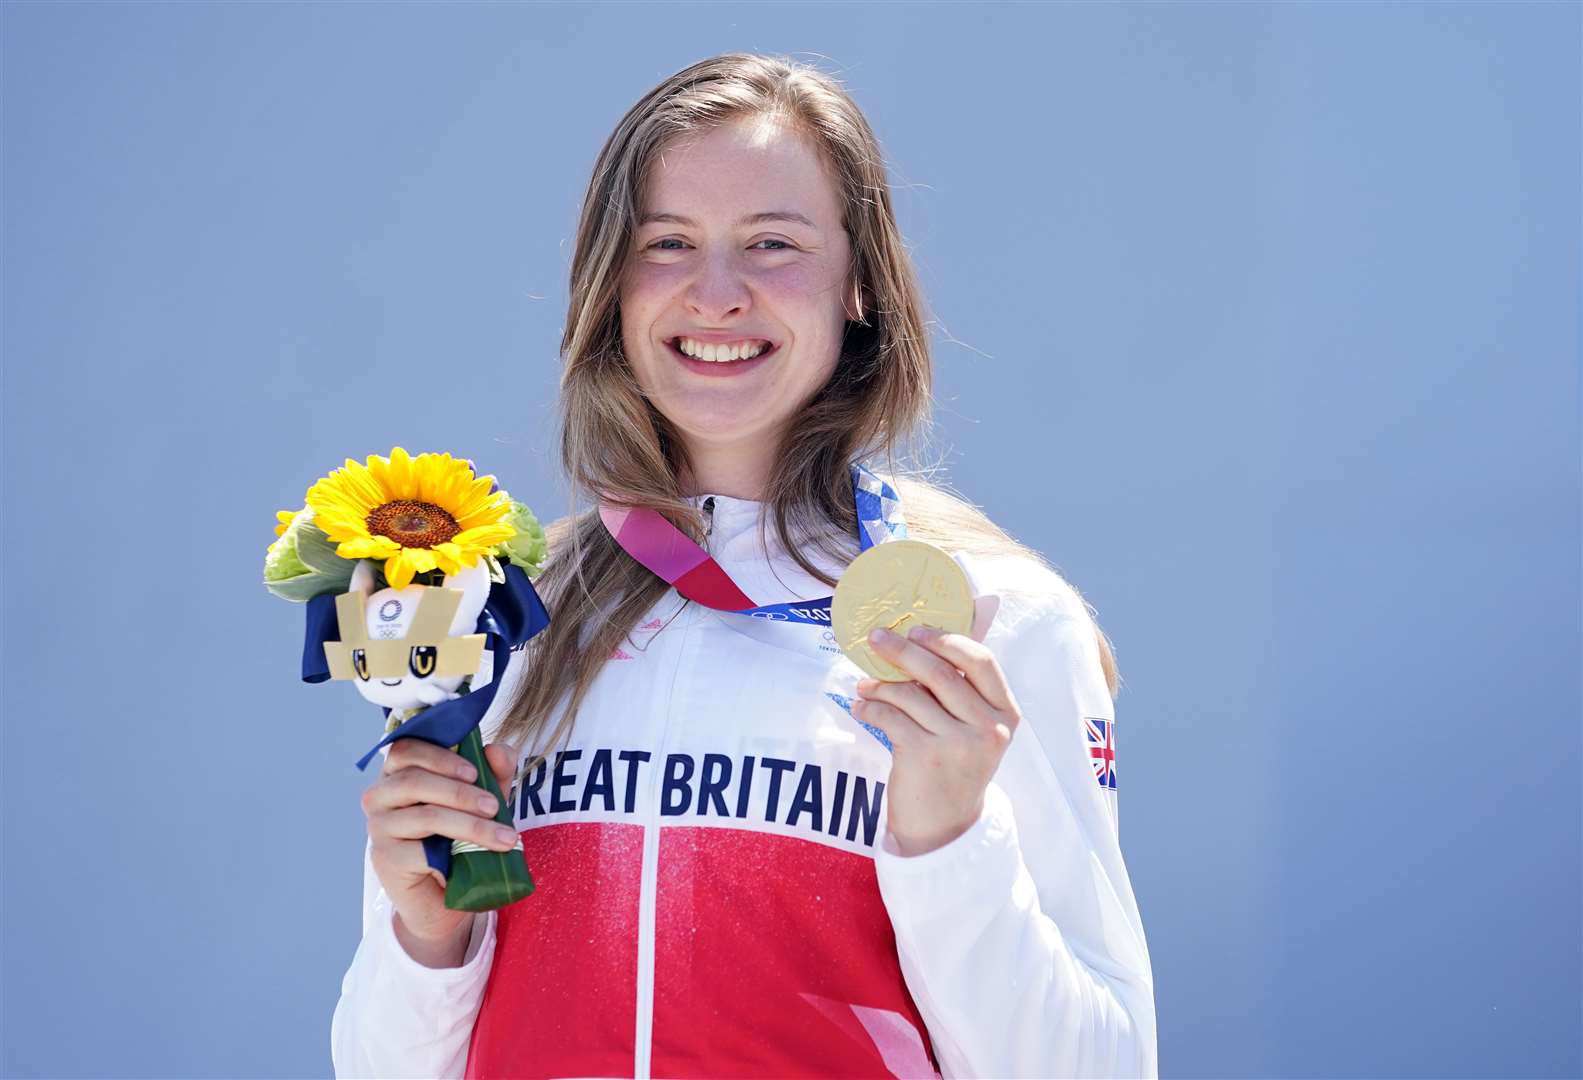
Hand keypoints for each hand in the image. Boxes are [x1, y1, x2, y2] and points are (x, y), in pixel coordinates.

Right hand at [362, 737, 519, 965]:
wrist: (447, 896)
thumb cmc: (460, 838)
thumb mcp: (483, 799)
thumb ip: (493, 771)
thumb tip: (497, 750)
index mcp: (397, 773)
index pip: (405, 749)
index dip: (439, 755)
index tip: (474, 772)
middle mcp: (379, 797)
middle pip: (414, 781)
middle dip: (461, 793)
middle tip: (494, 806)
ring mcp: (378, 828)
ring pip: (426, 815)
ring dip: (469, 824)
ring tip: (503, 835)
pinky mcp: (385, 858)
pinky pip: (422, 849)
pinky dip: (458, 850)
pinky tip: (481, 856)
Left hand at [852, 596, 1018, 856]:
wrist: (943, 827)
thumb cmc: (954, 764)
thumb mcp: (971, 724)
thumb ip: (964, 680)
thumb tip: (973, 609)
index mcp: (1006, 713)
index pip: (982, 661)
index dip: (947, 639)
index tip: (917, 629)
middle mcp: (989, 728)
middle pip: (942, 672)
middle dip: (903, 650)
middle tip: (877, 637)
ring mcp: (959, 744)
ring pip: (911, 695)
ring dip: (881, 683)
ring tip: (864, 684)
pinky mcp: (926, 758)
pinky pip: (891, 717)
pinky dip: (871, 707)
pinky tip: (862, 707)